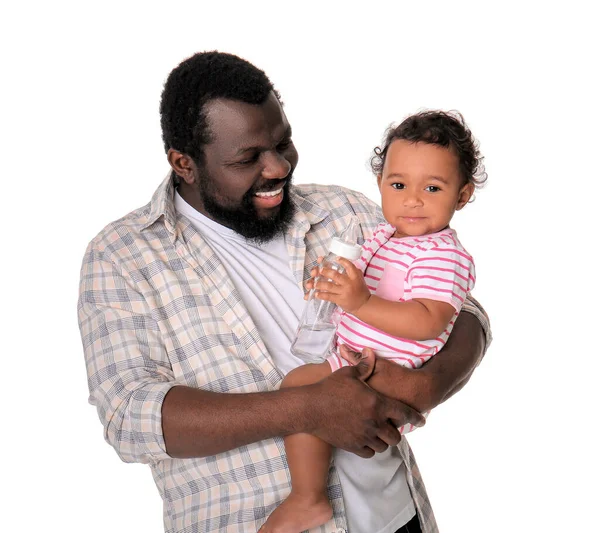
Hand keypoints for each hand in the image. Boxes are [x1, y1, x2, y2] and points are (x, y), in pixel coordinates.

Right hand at [307, 361, 424, 457]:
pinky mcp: (352, 446)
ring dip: (383, 440)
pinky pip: (370, 452)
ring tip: (379, 434)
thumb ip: (364, 365)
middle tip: (392, 426)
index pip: (405, 413)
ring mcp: (363, 436)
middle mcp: (374, 422)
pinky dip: (371, 448)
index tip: (422, 421)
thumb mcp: (348, 374)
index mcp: (377, 403)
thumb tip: (370, 351)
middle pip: (396, 436)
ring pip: (384, 446)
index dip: (416, 418)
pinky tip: (366, 440)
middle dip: (396, 432)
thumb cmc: (330, 388)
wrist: (310, 408)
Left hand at [311, 257, 370, 313]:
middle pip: (335, 275)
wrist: (364, 305)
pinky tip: (316, 294)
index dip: (342, 261)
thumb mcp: (359, 278)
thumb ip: (352, 270)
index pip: (349, 266)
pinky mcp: (340, 300)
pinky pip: (329, 296)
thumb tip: (342, 261)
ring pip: (329, 286)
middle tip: (319, 270)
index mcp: (355, 276)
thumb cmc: (360, 290)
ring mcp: (344, 292)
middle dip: (325, 271)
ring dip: (320, 284)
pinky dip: (321, 295)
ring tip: (314, 283)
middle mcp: (349, 283)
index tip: (335, 258)